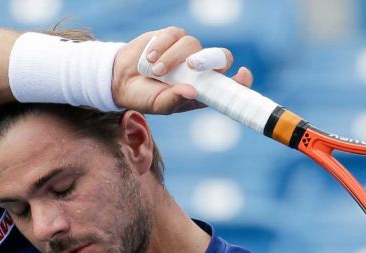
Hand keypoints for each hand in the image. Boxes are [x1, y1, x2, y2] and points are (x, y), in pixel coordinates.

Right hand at [112, 26, 253, 113]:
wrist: (121, 80)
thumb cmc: (145, 97)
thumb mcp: (158, 105)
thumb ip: (174, 100)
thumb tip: (192, 91)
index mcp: (203, 90)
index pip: (229, 84)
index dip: (240, 80)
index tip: (244, 74)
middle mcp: (200, 70)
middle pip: (221, 56)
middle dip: (210, 59)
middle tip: (192, 65)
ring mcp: (187, 52)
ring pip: (192, 44)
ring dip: (173, 57)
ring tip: (155, 70)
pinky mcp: (172, 37)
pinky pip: (174, 34)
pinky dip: (161, 45)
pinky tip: (149, 58)